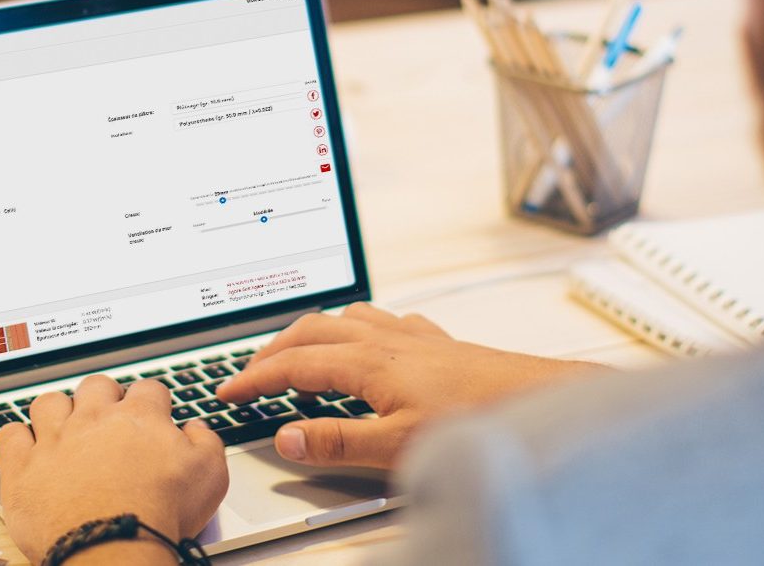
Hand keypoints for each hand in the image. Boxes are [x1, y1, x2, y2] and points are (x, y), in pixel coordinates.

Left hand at [0, 376, 228, 563]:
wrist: (113, 545)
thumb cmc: (159, 514)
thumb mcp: (210, 476)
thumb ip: (206, 442)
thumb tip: (195, 429)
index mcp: (140, 417)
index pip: (148, 389)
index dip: (153, 401)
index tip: (153, 415)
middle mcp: (95, 419)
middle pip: (96, 386)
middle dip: (104, 396)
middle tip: (109, 419)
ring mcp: (55, 440)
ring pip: (49, 402)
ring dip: (58, 411)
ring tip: (65, 429)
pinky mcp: (23, 467)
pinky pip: (10, 435)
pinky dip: (18, 438)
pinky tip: (29, 448)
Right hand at [216, 302, 600, 469]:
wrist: (537, 400)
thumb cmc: (477, 418)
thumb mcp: (397, 445)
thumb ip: (337, 441)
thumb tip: (286, 436)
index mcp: (368, 362)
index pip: (294, 365)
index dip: (254, 379)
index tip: (227, 391)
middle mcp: (387, 339)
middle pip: (313, 330)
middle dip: (274, 349)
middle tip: (250, 373)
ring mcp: (413, 337)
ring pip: (348, 319)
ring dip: (315, 333)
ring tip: (300, 354)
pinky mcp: (439, 342)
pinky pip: (386, 322)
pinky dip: (360, 330)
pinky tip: (372, 345)